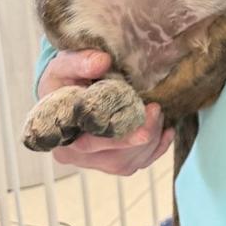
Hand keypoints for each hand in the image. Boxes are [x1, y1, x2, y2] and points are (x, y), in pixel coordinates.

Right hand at [38, 50, 171, 175]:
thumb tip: (102, 62)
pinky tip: (166, 129)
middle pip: (113, 157)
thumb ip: (80, 61)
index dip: (118, 134)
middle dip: (141, 135)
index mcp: (59, 134)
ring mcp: (94, 161)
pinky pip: (138, 164)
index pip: (89, 143)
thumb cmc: (66, 77)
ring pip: (127, 163)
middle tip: (157, 109)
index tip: (145, 111)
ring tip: (158, 112)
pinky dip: (156, 149)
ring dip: (151, 141)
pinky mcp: (112, 161)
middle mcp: (75, 154)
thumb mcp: (65, 64)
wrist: (69, 87)